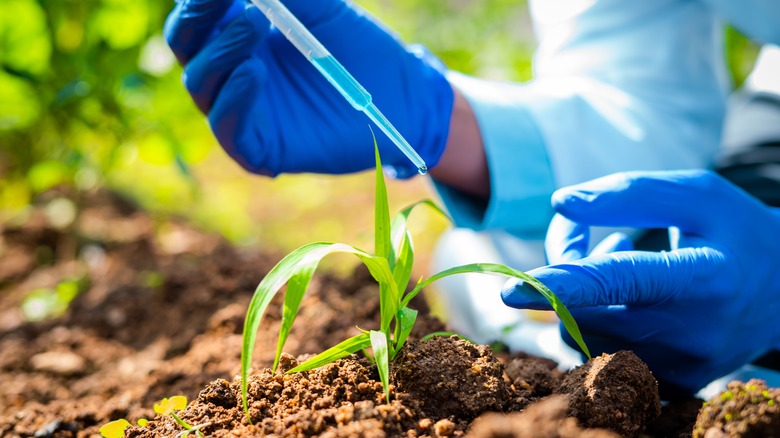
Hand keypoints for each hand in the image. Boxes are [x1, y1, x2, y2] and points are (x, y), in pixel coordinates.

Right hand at [164, 0, 452, 176]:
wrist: (402, 98)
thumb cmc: (361, 50)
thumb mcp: (323, 10)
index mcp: (238, 36)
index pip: (198, 14)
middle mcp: (230, 73)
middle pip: (188, 45)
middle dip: (198, 16)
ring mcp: (243, 111)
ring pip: (202, 84)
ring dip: (222, 51)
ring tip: (254, 25)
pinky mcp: (258, 150)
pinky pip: (230, 129)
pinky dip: (234, 101)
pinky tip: (254, 73)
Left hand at [501, 170, 779, 396]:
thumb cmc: (736, 231)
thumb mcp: (696, 194)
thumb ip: (628, 192)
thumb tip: (559, 204)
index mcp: (705, 278)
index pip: (619, 282)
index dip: (561, 284)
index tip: (509, 288)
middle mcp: (694, 333)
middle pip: (589, 311)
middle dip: (566, 273)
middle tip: (598, 238)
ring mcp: (684, 366)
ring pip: (588, 336)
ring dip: (582, 297)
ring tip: (621, 259)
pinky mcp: (674, 383)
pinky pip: (604, 356)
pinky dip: (596, 323)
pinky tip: (627, 299)